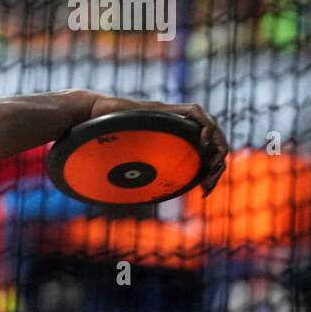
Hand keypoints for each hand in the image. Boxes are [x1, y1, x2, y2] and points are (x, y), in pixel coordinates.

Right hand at [84, 93, 229, 195]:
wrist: (92, 118)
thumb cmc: (102, 142)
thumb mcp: (126, 163)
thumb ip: (136, 174)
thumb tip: (129, 202)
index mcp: (171, 142)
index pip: (202, 154)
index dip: (208, 173)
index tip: (204, 191)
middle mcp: (176, 128)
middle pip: (212, 142)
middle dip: (217, 165)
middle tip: (209, 185)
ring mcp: (173, 117)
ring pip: (211, 127)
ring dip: (218, 146)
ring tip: (212, 166)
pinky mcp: (168, 108)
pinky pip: (197, 112)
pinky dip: (207, 126)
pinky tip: (202, 141)